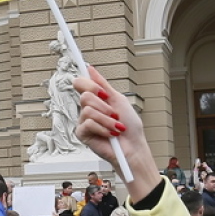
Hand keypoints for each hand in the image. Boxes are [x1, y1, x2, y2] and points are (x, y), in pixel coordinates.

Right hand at [74, 67, 159, 201]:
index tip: (98, 86)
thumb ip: (103, 85)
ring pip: (88, 110)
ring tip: (116, 127)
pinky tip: (110, 135)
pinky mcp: (82, 134)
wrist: (133, 147)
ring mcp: (83, 122)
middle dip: (104, 105)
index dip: (88, 83)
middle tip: (115, 114)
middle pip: (85, 96)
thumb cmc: (130, 126)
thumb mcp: (119, 100)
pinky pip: (89, 123)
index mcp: (96, 99)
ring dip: (107, 119)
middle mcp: (87, 109)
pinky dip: (103, 128)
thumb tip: (90, 68)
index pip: (81, 84)